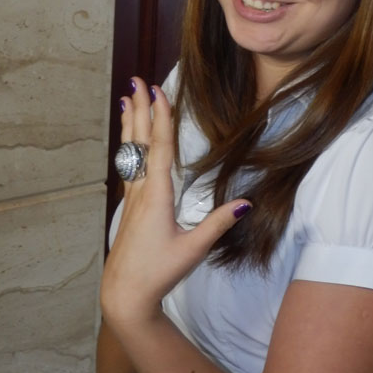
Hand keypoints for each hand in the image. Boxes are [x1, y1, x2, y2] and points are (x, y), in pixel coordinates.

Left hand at [101, 77, 251, 329]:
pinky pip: (128, 163)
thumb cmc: (159, 271)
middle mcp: (140, 190)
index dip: (161, 117)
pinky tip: (127, 137)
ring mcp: (131, 196)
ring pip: (130, 149)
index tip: (158, 91)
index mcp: (156, 195)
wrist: (125, 291)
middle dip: (138, 108)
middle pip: (139, 141)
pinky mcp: (129, 204)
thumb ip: (218, 224)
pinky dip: (127, 142)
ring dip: (130, 121)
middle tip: (135, 80)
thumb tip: (247, 203)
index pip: (160, 148)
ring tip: (126, 97)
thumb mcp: (193, 249)